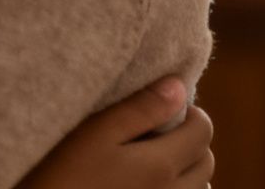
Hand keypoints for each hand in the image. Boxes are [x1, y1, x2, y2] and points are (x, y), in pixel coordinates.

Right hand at [19, 78, 213, 188]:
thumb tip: (178, 86)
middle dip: (192, 139)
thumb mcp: (93, 134)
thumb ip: (138, 110)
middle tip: (160, 127)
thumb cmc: (59, 174)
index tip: (167, 104)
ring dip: (188, 169)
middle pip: (206, 161)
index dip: (192, 112)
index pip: (203, 131)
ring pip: (199, 188)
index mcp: (161, 165)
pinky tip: (147, 183)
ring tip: (155, 157)